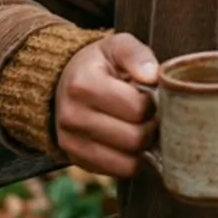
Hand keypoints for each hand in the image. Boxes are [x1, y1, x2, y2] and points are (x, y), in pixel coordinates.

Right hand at [55, 32, 158, 177]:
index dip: (152, 103)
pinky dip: (132, 160)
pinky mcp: (77, 160)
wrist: (64, 82)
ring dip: (144, 147)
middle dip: (151, 127)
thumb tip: (153, 76)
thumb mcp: (117, 45)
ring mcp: (71, 142)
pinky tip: (131, 142)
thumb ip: (136, 54)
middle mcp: (72, 117)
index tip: (150, 95)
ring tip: (142, 127)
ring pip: (128, 162)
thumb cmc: (99, 64)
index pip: (137, 108)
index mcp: (83, 84)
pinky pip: (118, 172)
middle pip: (134, 139)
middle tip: (151, 114)